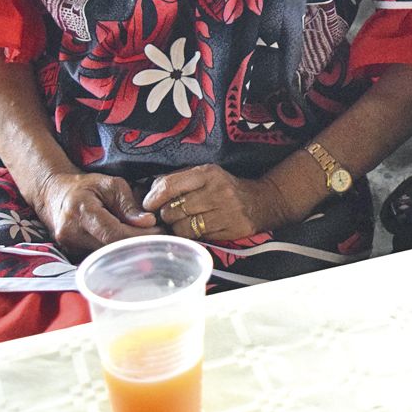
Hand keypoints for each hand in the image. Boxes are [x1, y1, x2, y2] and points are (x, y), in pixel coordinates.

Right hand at [32, 171, 158, 257]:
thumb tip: (148, 222)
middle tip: (161, 238)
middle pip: (111, 248)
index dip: (139, 236)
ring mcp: (69, 247)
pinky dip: (117, 252)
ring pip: (106, 256)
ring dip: (129, 250)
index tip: (160, 232)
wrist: (53, 195)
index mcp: (81, 211)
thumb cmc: (85, 186)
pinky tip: (131, 246)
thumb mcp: (110, 184)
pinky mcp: (71, 254)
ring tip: (149, 240)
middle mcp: (71, 233)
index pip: (113, 233)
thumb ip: (128, 204)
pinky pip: (99, 257)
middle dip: (138, 244)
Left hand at [143, 165, 289, 242]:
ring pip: (183, 227)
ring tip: (182, 222)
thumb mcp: (206, 174)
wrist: (263, 201)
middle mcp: (217, 191)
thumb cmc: (227, 187)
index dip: (153, 197)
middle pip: (173, 210)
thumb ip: (179, 179)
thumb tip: (150, 190)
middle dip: (166, 214)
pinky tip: (195, 229)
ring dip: (177, 227)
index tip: (148, 204)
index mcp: (208, 173)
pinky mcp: (230, 230)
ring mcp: (225, 212)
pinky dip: (191, 235)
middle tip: (168, 214)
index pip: (170, 185)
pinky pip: (198, 238)